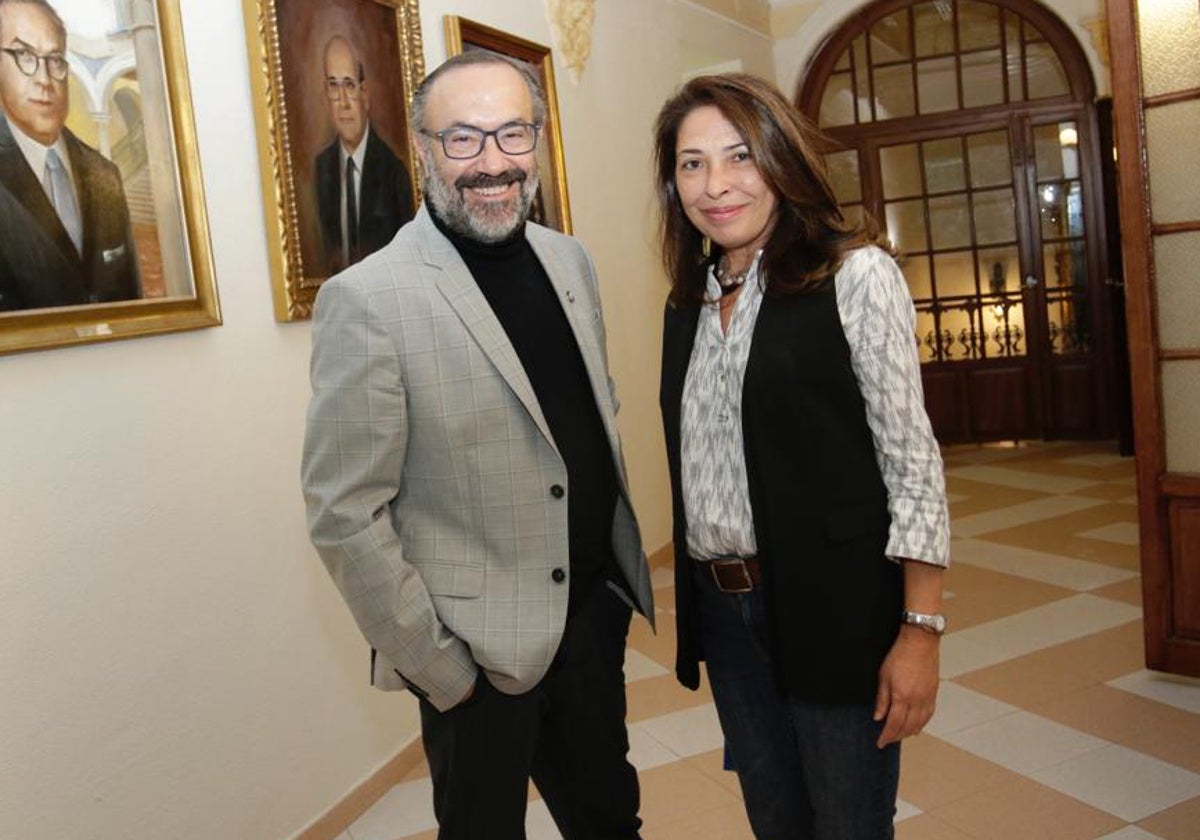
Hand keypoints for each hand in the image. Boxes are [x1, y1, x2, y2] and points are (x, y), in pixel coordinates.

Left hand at [873, 627, 939, 747]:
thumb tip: (878, 717)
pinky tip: (917, 727)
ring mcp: (927, 697)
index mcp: (902, 696)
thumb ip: (882, 699)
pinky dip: (922, 724)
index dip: (887, 736)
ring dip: (909, 733)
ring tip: (900, 736)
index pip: (894, 724)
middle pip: (907, 727)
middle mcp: (917, 700)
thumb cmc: (900, 654)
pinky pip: (928, 715)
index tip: (880, 742)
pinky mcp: (933, 693)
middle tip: (888, 740)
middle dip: (897, 736)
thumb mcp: (884, 676)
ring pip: (920, 723)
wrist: (920, 642)